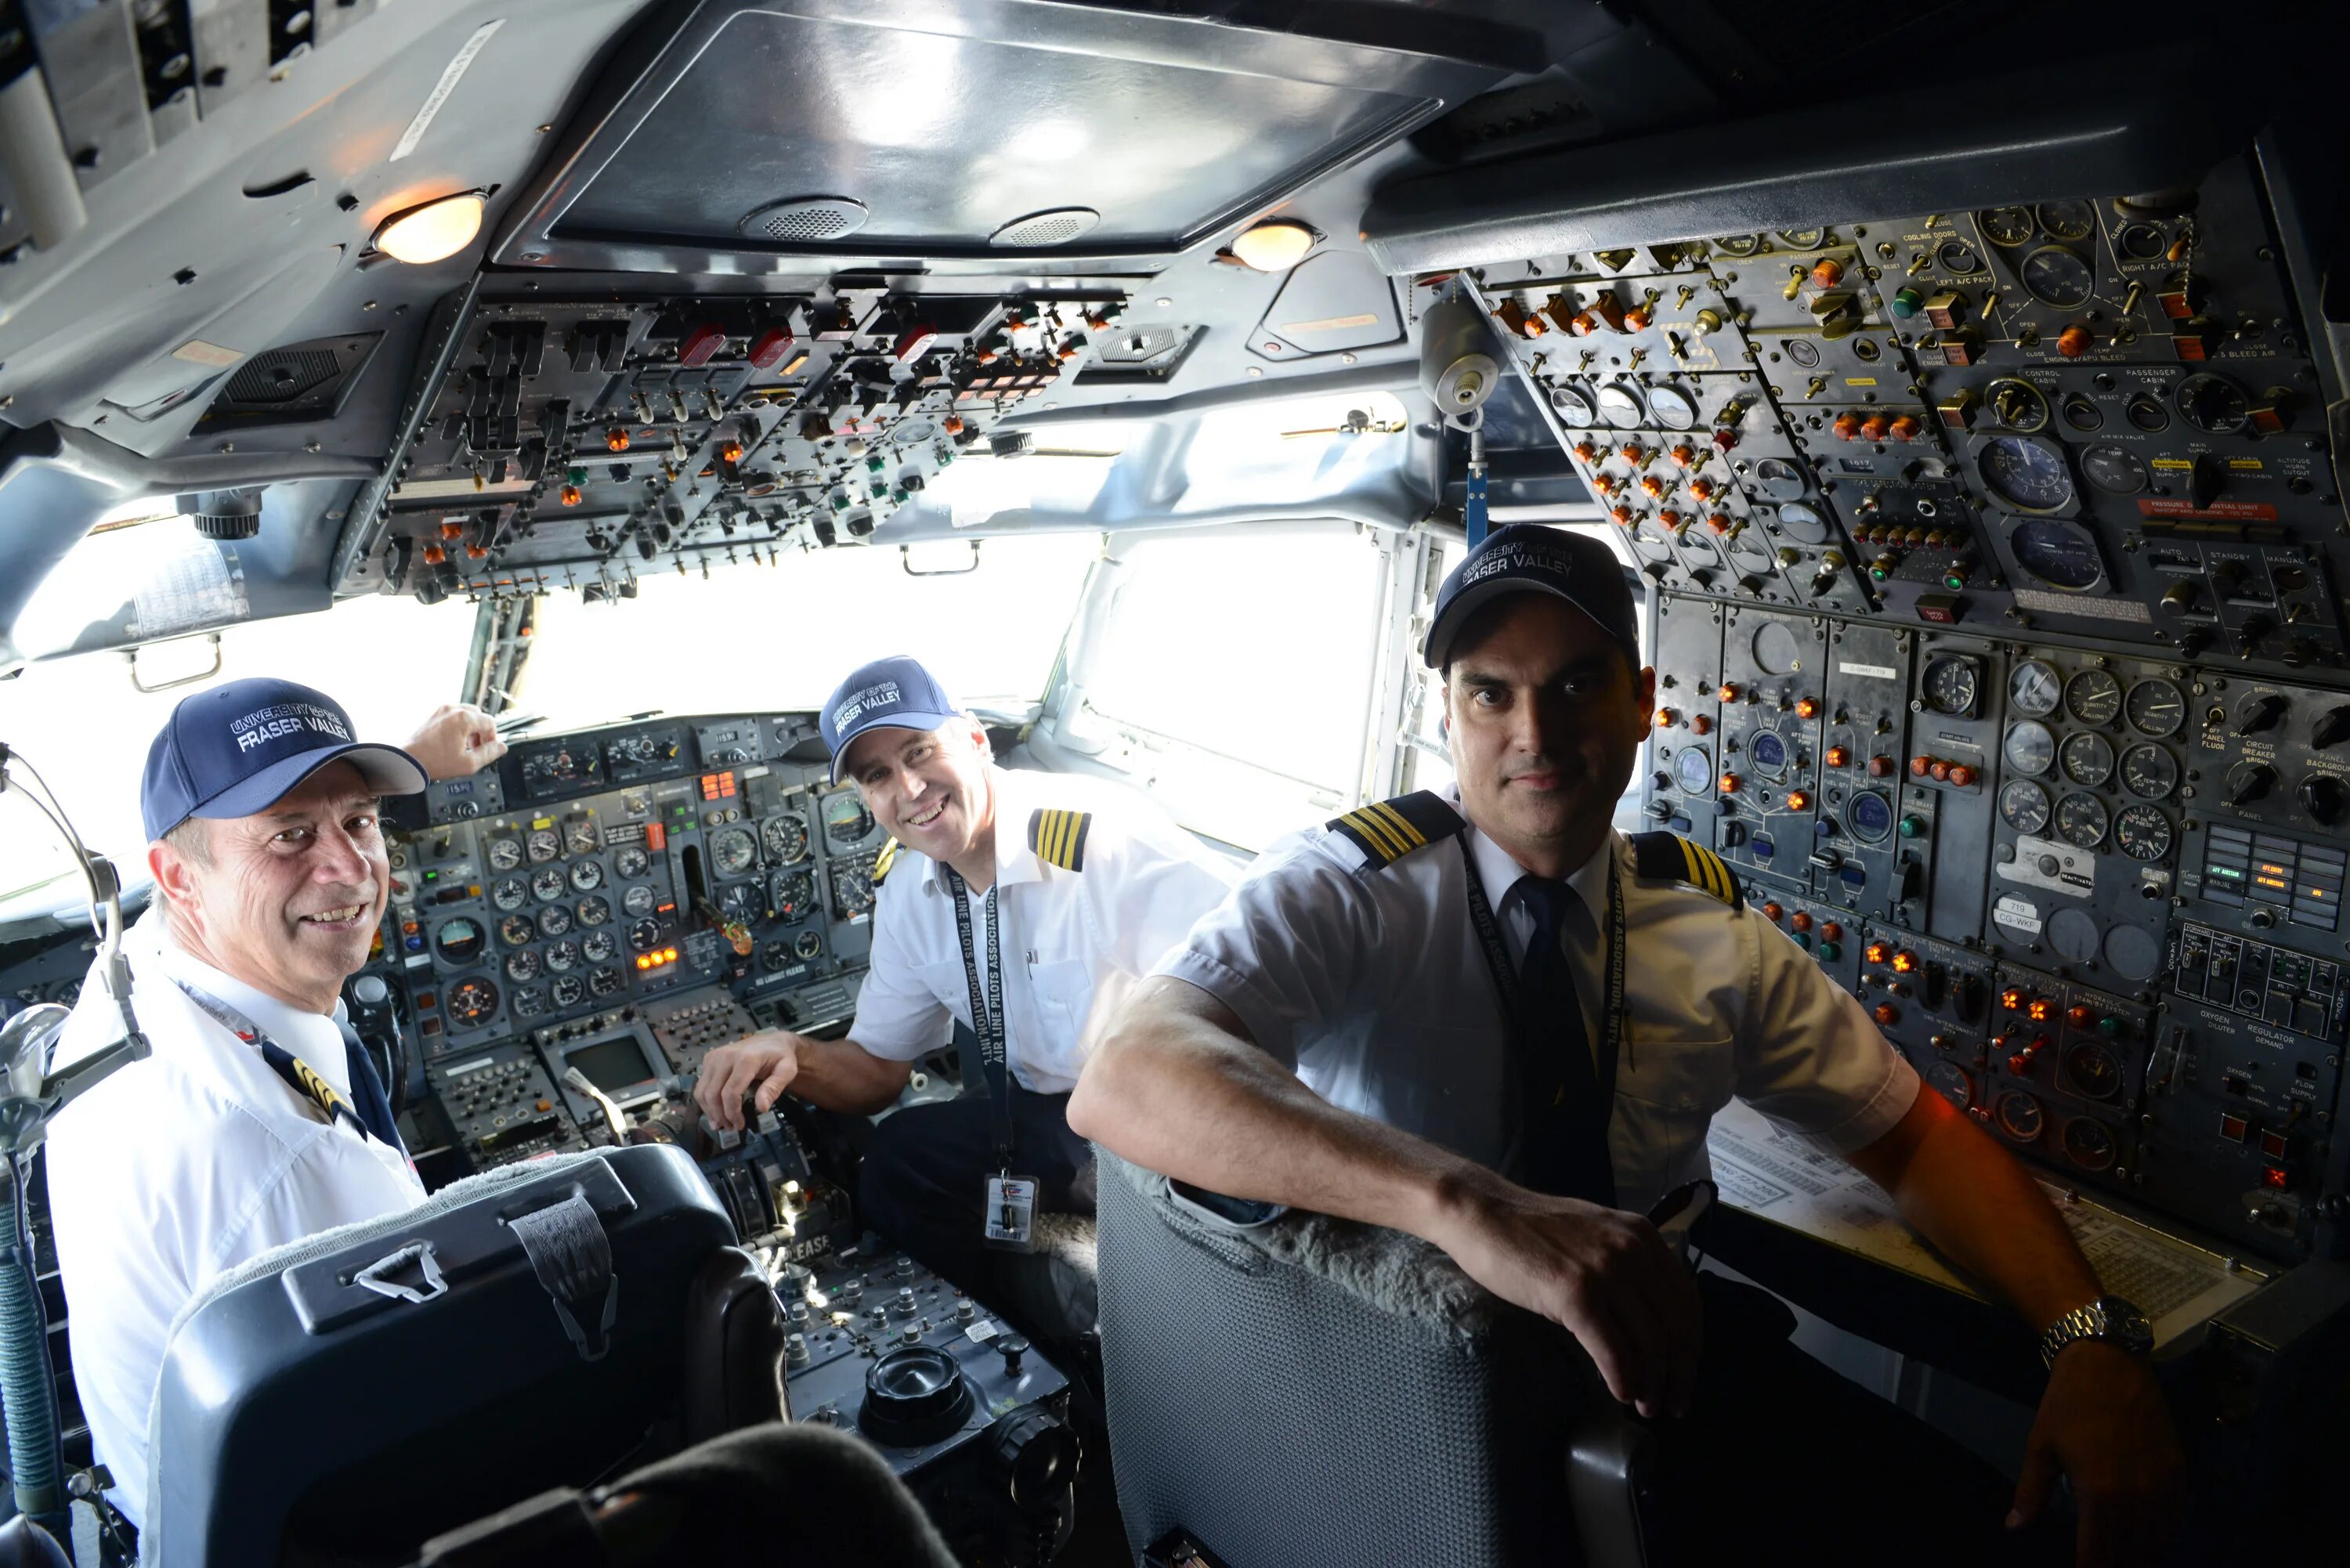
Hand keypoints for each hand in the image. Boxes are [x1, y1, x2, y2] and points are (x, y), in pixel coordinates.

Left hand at [404, 703, 507, 780]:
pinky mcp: (434, 715)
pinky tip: (453, 741)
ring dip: (471, 729)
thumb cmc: (433, 762)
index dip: (492, 738)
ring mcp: (442, 711)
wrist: (408, 760)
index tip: (487, 750)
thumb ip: (489, 754)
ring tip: (464, 746)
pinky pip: (454, 716)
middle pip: (479, 717)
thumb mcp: (468, 763)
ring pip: (467, 715)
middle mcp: (453, 710)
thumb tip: (501, 747)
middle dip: (481, 733)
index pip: (490, 723)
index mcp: (464, 719)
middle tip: (475, 749)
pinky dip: (459, 726)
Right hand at [692, 1032, 804, 1131]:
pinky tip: (714, 1111)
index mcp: (745, 1059)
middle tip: (730, 1128)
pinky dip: (705, 1101)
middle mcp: (725, 1056)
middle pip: (713, 1094)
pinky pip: (701, 1085)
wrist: (772, 1041)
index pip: (730, 1092)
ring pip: (702, 1091)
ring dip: (709, 1111)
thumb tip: (761, 1108)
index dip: (732, 1113)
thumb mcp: (786, 1071)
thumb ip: (774, 1088)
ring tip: (721, 1123)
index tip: (739, 1125)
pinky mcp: (709, 1058)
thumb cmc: (781, 1056)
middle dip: (719, 1115)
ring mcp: (714, 1056)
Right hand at [1430, 1169, 1702, 1417]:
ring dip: (1652, 1385)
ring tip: (1645, 1407)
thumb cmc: (1531, 1230)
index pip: (1688, 1302)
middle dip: (1679, 1374)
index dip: (1690, 1347)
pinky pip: (1613, 1351)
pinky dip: (1622, 1380)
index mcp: (1643, 1237)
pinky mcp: (1575, 1295)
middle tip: (1672, 1405)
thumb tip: (1650, 1319)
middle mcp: (1633, 1252)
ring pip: (1649, 1344)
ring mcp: (1605, 1272)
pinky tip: (1619, 1394)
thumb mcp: (1596, 1237)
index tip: (1684, 1374)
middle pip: (1675, 1328)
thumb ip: (1628, 1266)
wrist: (1481, 1213)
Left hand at [2011, 1342, 2182, 1565]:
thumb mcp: (2040, 1449)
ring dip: (2140, 1554)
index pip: (2098, 1554)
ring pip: (2157, 1541)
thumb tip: (2014, 1526)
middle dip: (2116, 1564)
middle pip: (2132, 1554)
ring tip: (2123, 1556)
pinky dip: (2162, 1534)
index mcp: (2099, 1496)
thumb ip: (2030, 1493)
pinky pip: (2175, 1518)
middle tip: (2100, 1561)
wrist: (2109, 1365)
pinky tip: (2148, 1537)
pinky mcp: (2179, 1473)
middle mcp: (2137, 1499)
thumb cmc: (2067, 1405)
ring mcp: (2163, 1487)